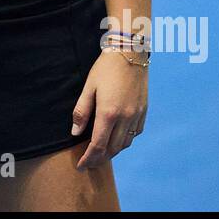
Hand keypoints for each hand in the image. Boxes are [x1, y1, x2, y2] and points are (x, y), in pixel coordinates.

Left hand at [71, 48, 147, 171]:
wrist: (130, 53)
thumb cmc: (105, 68)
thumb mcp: (89, 87)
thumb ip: (82, 111)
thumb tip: (75, 132)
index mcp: (109, 113)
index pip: (98, 145)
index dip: (88, 158)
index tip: (80, 165)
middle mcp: (125, 118)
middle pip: (112, 149)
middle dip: (99, 159)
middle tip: (89, 163)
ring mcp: (136, 115)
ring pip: (125, 143)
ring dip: (113, 152)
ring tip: (101, 154)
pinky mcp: (144, 111)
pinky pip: (135, 133)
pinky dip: (125, 141)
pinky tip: (117, 139)